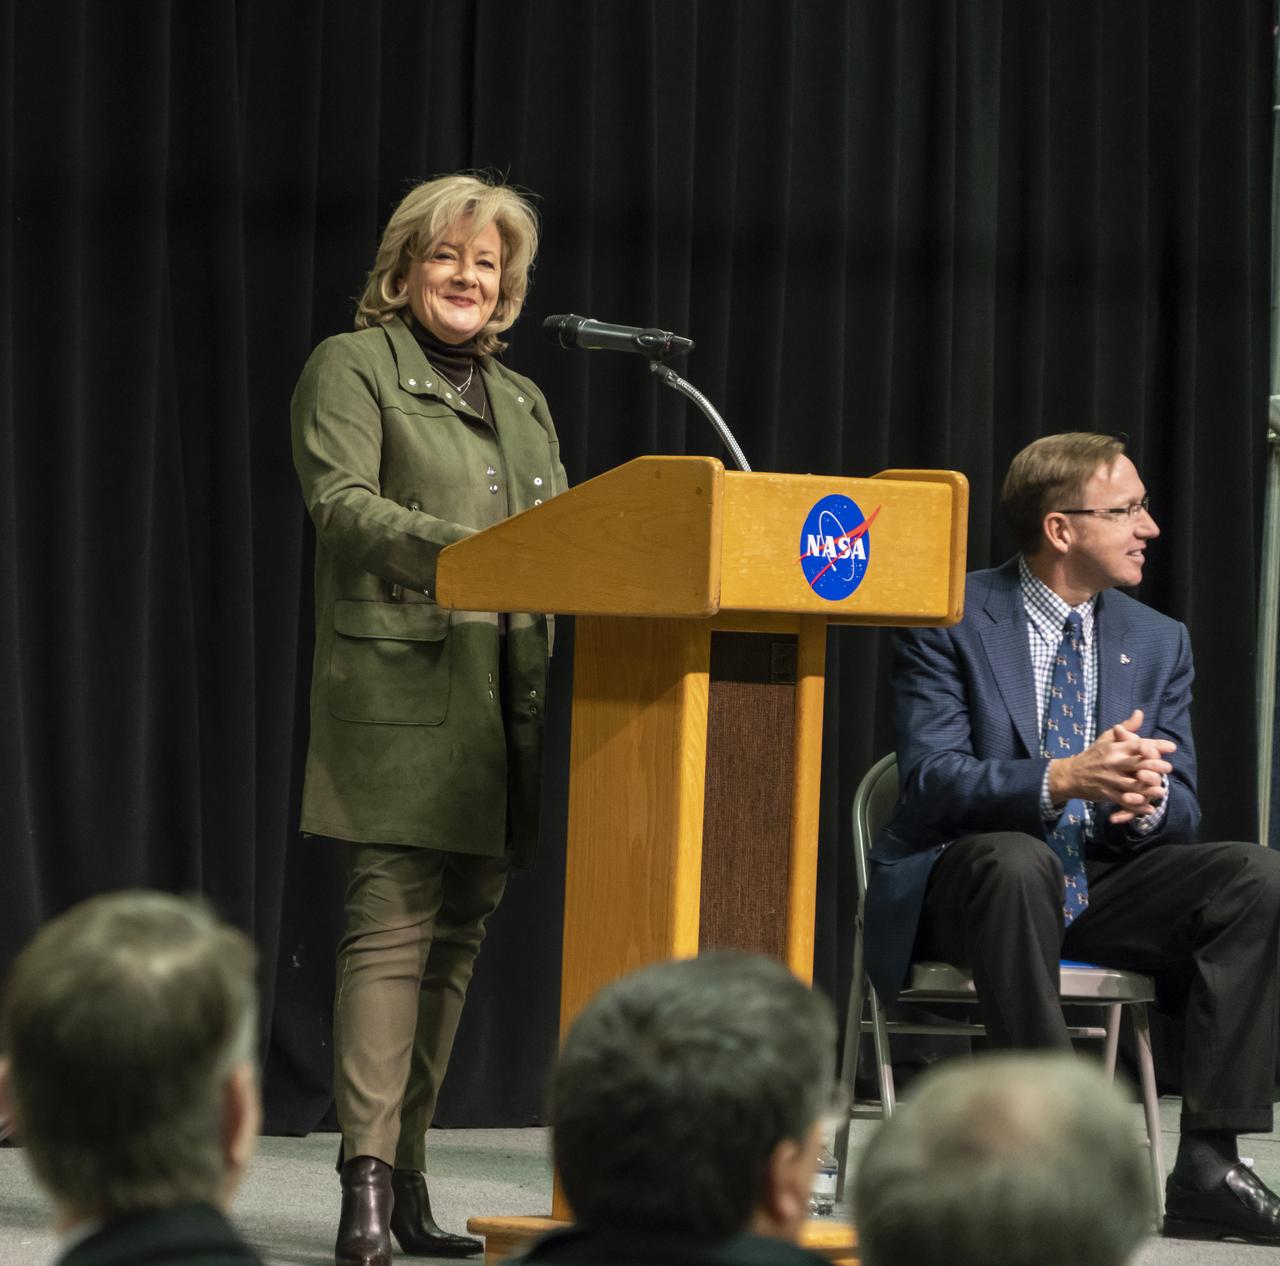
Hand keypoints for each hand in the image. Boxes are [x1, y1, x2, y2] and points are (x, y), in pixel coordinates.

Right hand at [1048, 709, 1173, 822]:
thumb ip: (1126, 727)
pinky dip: (1137, 806)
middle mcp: (1113, 762)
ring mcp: (1109, 779)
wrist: (1070, 774)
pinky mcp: (1106, 793)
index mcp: (1115, 748)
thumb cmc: (1093, 755)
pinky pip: (1123, 801)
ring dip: (1148, 789)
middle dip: (1155, 767)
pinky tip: (1149, 808)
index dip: (1155, 745)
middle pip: (1137, 764)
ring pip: (1132, 785)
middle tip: (1168, 769)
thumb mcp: (1107, 738)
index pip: (1137, 744)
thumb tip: (1140, 712)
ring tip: (1162, 791)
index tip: (1171, 747)